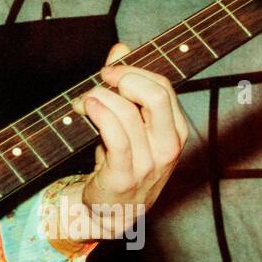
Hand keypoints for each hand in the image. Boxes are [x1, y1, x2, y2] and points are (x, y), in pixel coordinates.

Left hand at [61, 42, 189, 238]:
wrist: (112, 212)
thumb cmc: (121, 162)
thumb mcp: (130, 123)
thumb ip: (126, 85)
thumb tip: (121, 49)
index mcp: (176, 130)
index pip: (163, 87)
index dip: (134, 71)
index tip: (110, 70)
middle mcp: (168, 146)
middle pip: (155, 94)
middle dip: (123, 77)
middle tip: (101, 79)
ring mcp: (149, 163)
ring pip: (126, 112)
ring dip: (99, 97)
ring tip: (85, 101)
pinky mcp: (125, 176)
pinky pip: (115, 136)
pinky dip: (99, 116)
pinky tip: (86, 109)